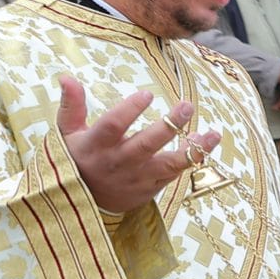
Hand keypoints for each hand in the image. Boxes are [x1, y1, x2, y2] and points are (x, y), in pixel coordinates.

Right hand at [57, 78, 217, 214]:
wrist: (84, 201)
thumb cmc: (77, 158)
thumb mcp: (67, 133)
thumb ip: (72, 105)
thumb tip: (67, 77)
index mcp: (96, 146)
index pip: (113, 126)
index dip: (130, 110)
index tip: (148, 94)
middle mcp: (118, 162)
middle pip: (146, 144)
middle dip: (169, 125)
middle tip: (187, 105)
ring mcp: (137, 178)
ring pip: (168, 164)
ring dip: (193, 149)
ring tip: (213, 133)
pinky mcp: (151, 188)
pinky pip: (175, 174)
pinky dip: (192, 159)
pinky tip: (206, 142)